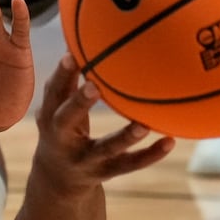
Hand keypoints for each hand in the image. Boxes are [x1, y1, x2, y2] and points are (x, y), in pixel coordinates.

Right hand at [31, 54, 174, 191]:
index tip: (71, 56)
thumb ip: (66, 81)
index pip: (52, 94)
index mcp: (50, 117)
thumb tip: (76, 41)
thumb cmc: (62, 129)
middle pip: (67, 121)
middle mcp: (62, 139)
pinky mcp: (105, 171)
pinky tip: (169, 141)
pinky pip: (130, 164)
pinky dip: (150, 154)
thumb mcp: (57, 109)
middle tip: (94, 86)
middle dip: (79, 104)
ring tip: (144, 125)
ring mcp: (84, 158)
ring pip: (105, 148)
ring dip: (125, 137)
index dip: (60, 76)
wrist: (57, 179)